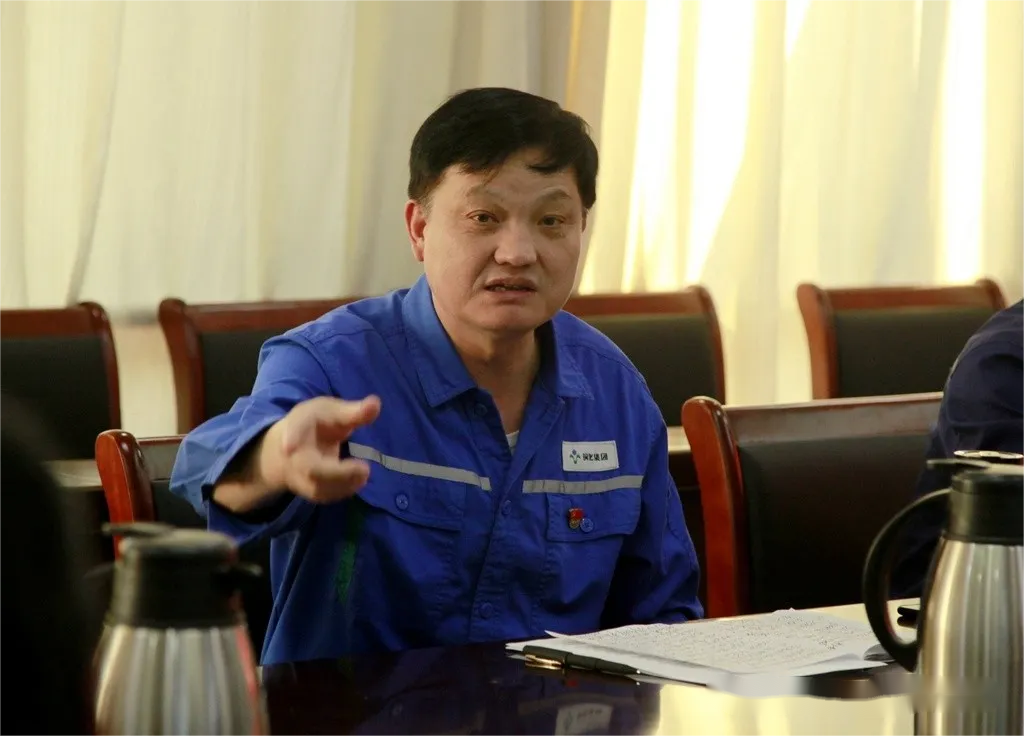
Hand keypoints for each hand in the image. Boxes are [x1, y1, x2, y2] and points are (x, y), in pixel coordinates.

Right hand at [259, 395, 380, 502]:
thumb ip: (354, 411)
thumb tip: (376, 403)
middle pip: (310, 469)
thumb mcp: (333, 411)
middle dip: (337, 473)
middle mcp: (293, 455)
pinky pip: (326, 495)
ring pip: (318, 487)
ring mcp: (299, 476)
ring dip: (346, 483)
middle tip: (365, 469)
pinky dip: (345, 489)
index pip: (294, 429)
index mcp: (298, 426)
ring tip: (365, 472)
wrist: (291, 448)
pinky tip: (359, 479)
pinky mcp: (309, 491)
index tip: (289, 448)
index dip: (291, 437)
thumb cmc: (316, 424)